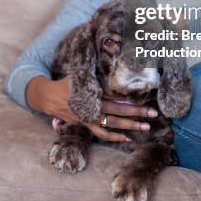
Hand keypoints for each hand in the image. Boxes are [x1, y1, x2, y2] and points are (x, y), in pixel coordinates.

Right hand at [27, 76, 157, 142]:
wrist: (48, 97)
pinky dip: (114, 137)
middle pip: (118, 110)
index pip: (115, 95)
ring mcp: (89, 118)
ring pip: (112, 124)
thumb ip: (95, 73)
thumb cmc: (67, 83)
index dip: (130, 97)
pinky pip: (101, 134)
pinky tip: (126, 138)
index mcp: (92, 91)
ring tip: (146, 127)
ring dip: (130, 126)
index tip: (146, 96)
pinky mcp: (86, 125)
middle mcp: (92, 106)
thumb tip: (112, 63)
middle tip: (153, 113)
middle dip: (137, 112)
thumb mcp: (80, 75)